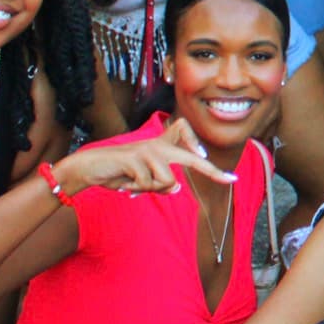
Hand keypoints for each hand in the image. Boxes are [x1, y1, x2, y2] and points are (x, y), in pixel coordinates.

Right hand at [62, 114, 233, 194]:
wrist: (91, 167)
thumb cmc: (120, 173)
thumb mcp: (143, 180)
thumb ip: (160, 183)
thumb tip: (176, 186)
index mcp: (161, 147)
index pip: (183, 134)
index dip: (196, 144)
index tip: (208, 156)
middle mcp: (157, 145)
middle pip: (192, 159)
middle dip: (212, 171)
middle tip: (232, 179)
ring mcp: (147, 150)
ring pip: (166, 180)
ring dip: (150, 188)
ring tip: (133, 183)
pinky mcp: (136, 158)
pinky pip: (148, 183)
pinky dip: (136, 188)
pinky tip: (124, 182)